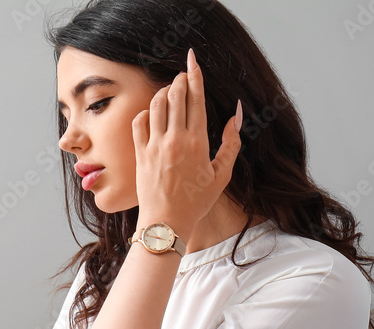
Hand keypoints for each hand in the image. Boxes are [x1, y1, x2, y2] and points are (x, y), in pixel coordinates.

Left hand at [131, 47, 242, 241]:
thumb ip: (231, 143)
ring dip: (163, 92)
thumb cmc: (196, 202)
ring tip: (170, 91)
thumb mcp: (221, 174)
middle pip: (175, 96)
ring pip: (156, 106)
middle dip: (179, 79)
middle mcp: (174, 140)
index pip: (196, 100)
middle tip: (183, 74)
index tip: (193, 60)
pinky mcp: (140, 154)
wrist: (166, 222)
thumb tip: (235, 116)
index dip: (195, 76)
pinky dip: (145, 112)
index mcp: (197, 143)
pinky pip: (139, 123)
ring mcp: (154, 146)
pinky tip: (152, 112)